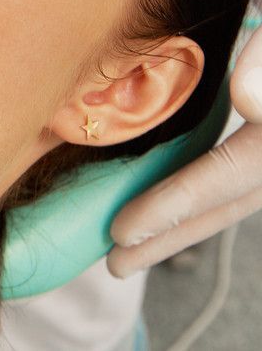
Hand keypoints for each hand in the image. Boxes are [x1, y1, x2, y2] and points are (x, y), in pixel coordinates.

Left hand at [108, 28, 261, 276]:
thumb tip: (246, 99)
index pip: (234, 172)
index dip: (177, 206)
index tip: (123, 232)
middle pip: (234, 199)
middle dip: (173, 233)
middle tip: (115, 262)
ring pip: (240, 194)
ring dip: (186, 224)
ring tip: (133, 249)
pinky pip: (242, 173)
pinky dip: (204, 195)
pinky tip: (171, 206)